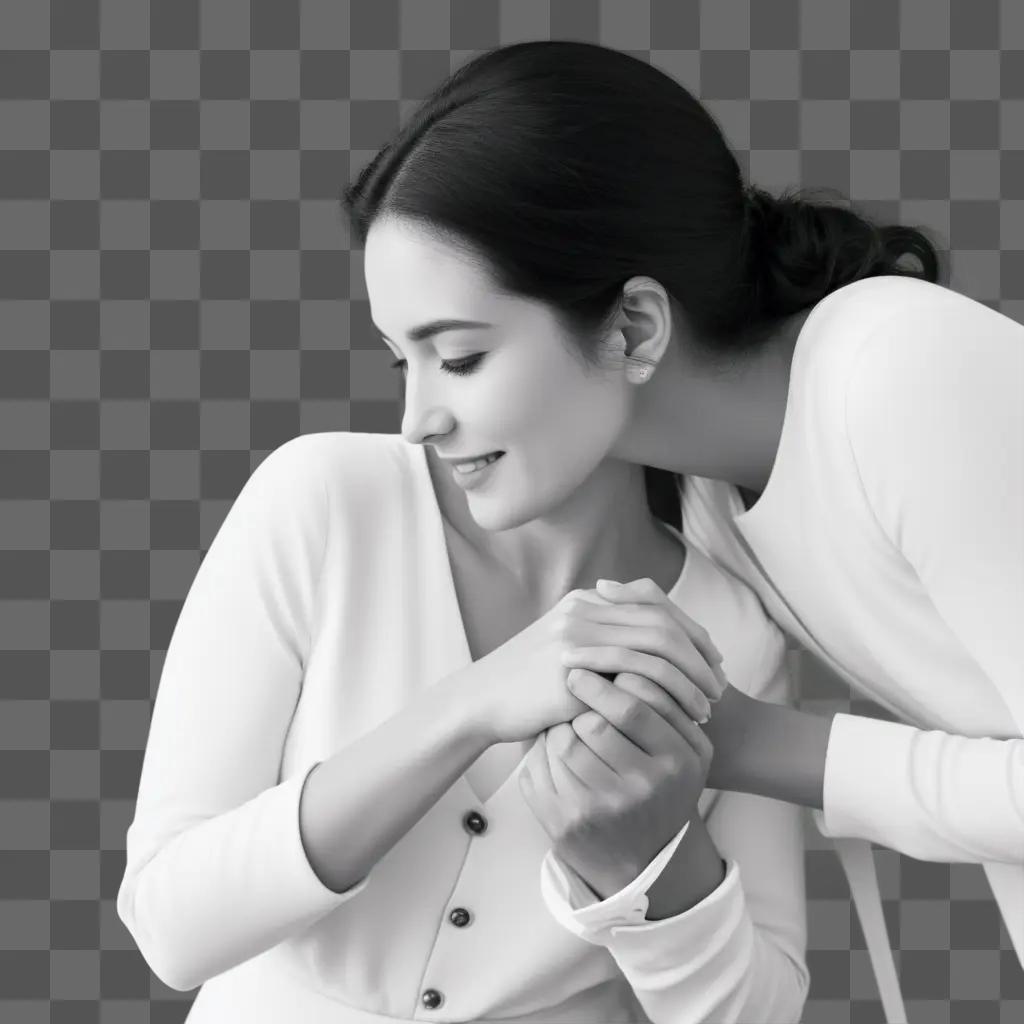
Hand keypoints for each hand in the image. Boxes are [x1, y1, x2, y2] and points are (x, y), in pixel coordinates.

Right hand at [462, 580, 725, 744]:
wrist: (480, 701)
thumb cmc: (524, 688)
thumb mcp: (565, 657)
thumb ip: (601, 646)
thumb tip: (647, 660)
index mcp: (585, 602)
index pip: (653, 604)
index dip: (690, 631)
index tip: (712, 660)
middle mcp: (585, 609)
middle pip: (662, 620)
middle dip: (698, 651)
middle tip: (720, 682)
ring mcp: (579, 633)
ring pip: (658, 643)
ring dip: (691, 674)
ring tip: (708, 703)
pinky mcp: (575, 663)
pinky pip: (640, 670)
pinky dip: (671, 690)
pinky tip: (682, 713)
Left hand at [518, 666, 712, 900]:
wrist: (647, 861)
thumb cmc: (665, 789)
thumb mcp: (688, 749)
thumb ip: (670, 703)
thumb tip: (631, 652)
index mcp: (677, 762)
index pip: (634, 705)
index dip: (606, 680)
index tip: (591, 665)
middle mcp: (641, 789)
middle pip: (594, 723)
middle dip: (580, 701)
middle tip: (575, 685)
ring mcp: (600, 809)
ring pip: (563, 742)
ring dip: (560, 723)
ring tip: (566, 719)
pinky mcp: (564, 825)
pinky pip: (539, 767)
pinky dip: (541, 749)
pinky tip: (552, 746)